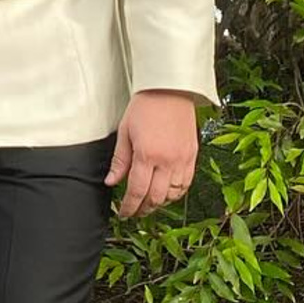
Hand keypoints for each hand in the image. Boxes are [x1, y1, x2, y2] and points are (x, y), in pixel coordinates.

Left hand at [105, 90, 198, 217]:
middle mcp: (167, 161)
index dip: (129, 207)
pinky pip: (186, 183)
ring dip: (160, 203)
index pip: (137, 191)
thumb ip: (119, 160)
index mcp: (147, 155)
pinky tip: (167, 193)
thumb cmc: (146, 106)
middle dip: (143, 209)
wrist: (170, 89)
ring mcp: (182, 160)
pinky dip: (176, 193)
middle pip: (156, 198)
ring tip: (149, 203)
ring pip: (172, 194)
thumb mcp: (125, 132)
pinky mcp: (192, 156)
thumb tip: (111, 181)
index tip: (123, 213)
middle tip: (134, 211)